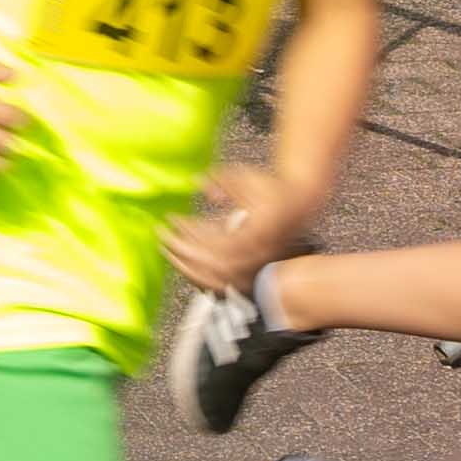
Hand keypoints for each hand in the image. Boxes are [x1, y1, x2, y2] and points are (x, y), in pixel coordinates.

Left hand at [168, 164, 317, 283]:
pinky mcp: (250, 270)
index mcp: (257, 232)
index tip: (172, 219)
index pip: (216, 240)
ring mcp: (254, 264)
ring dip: (188, 266)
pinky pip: (221, 283)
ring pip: (215, 278)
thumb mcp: (246, 176)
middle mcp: (256, 253)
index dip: (191, 231)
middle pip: (212, 263)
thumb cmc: (271, 188)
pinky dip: (199, 278)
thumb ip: (222, 180)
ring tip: (169, 251)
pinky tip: (185, 266)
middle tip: (163, 235)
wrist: (298, 203)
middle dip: (182, 250)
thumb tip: (197, 183)